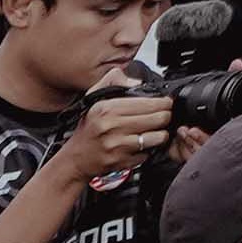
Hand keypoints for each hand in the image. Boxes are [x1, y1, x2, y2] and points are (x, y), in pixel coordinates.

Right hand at [59, 92, 173, 185]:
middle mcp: (113, 127)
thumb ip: (114, 80)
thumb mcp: (94, 97)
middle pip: (159, 118)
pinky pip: (149, 153)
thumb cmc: (88, 128)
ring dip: (161, 133)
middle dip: (166, 116)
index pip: (150, 103)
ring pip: (159, 137)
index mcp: (107, 108)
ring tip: (154, 130)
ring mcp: (118, 145)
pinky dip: (149, 149)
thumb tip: (138, 82)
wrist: (75, 158)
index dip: (164, 102)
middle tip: (163, 116)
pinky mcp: (123, 161)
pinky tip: (141, 144)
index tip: (166, 103)